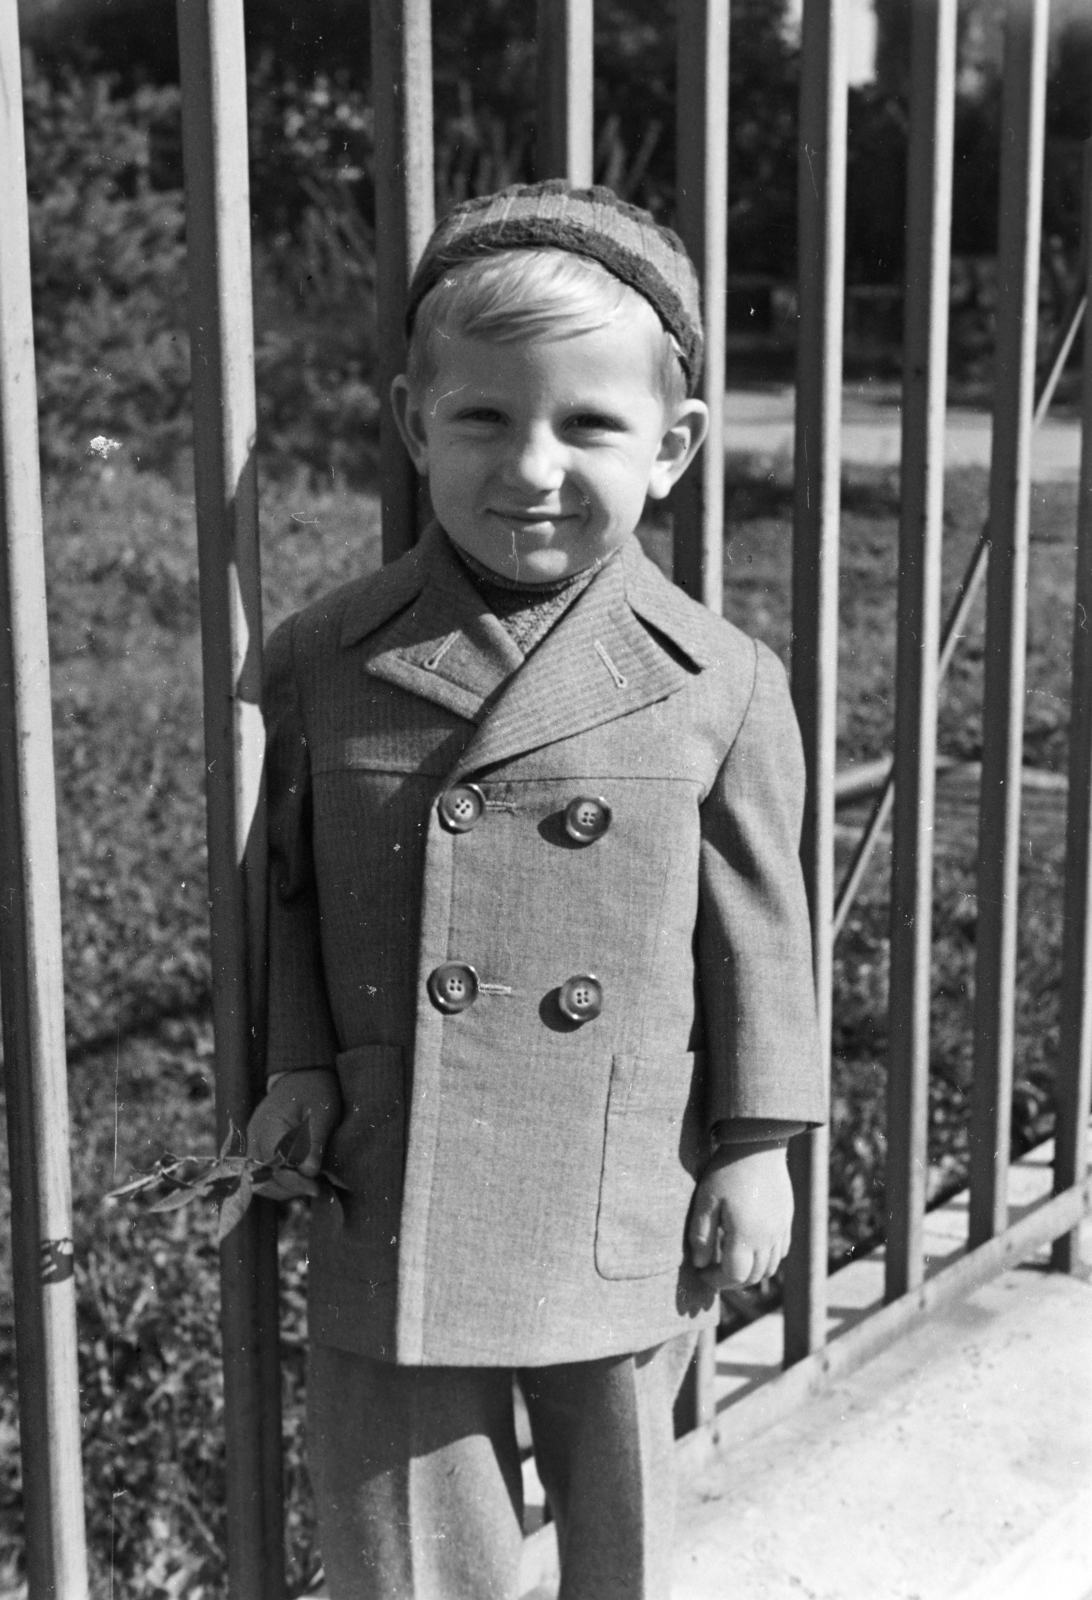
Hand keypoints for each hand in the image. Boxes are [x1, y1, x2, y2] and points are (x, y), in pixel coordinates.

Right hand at [246, 1068, 342, 1200]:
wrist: (303, 1074)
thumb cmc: (315, 1090)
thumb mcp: (323, 1112)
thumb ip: (314, 1141)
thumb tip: (309, 1172)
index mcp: (269, 1124)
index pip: (273, 1163)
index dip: (293, 1180)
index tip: (315, 1186)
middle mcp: (255, 1135)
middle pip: (261, 1177)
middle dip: (288, 1188)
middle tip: (315, 1189)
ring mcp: (253, 1141)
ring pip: (259, 1179)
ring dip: (283, 1188)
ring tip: (310, 1187)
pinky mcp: (258, 1145)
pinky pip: (262, 1172)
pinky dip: (279, 1181)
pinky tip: (301, 1181)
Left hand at [688, 1141, 793, 1289]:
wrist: (758, 1145)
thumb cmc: (727, 1171)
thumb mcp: (705, 1201)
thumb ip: (701, 1236)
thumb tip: (699, 1264)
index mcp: (746, 1237)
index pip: (733, 1276)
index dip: (716, 1280)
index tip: (701, 1272)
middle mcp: (768, 1239)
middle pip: (754, 1276)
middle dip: (732, 1280)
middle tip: (714, 1271)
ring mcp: (781, 1230)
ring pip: (770, 1268)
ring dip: (751, 1273)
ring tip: (732, 1262)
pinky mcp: (787, 1220)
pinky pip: (781, 1251)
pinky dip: (767, 1260)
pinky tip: (752, 1248)